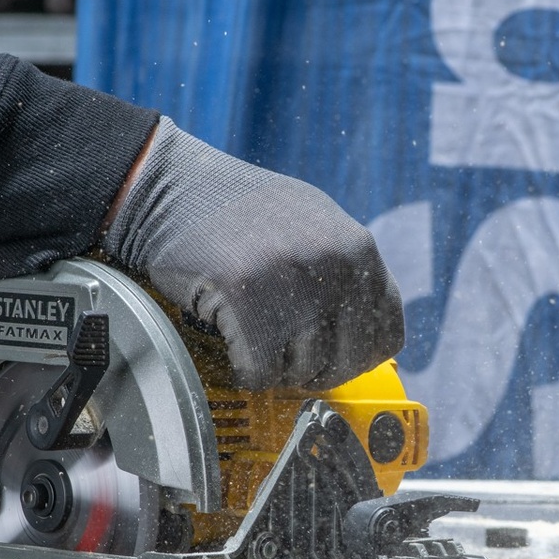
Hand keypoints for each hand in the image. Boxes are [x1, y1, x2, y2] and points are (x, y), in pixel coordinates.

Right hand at [99, 118, 403, 389]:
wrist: (172, 187)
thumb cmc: (239, 212)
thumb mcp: (313, 224)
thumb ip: (345, 271)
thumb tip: (365, 327)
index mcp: (359, 249)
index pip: (386, 336)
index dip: (354, 357)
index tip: (326, 356)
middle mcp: (335, 263)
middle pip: (346, 362)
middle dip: (313, 370)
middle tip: (282, 354)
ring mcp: (293, 280)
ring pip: (303, 370)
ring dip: (275, 368)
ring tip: (253, 337)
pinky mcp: (247, 298)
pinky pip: (261, 370)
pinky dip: (244, 369)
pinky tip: (232, 342)